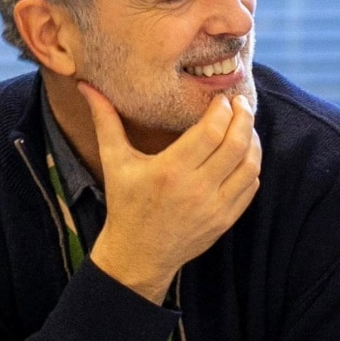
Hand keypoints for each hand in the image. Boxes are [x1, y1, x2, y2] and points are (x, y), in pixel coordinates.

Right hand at [81, 84, 261, 303]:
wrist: (138, 254)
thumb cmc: (126, 204)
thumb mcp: (115, 161)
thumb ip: (106, 120)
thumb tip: (87, 86)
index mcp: (170, 170)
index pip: (211, 131)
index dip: (222, 110)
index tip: (221, 99)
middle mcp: (196, 189)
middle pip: (236, 144)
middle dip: (243, 117)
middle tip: (240, 103)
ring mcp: (215, 207)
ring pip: (250, 165)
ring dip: (252, 140)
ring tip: (245, 125)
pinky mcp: (225, 220)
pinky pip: (250, 186)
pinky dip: (251, 165)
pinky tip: (243, 153)